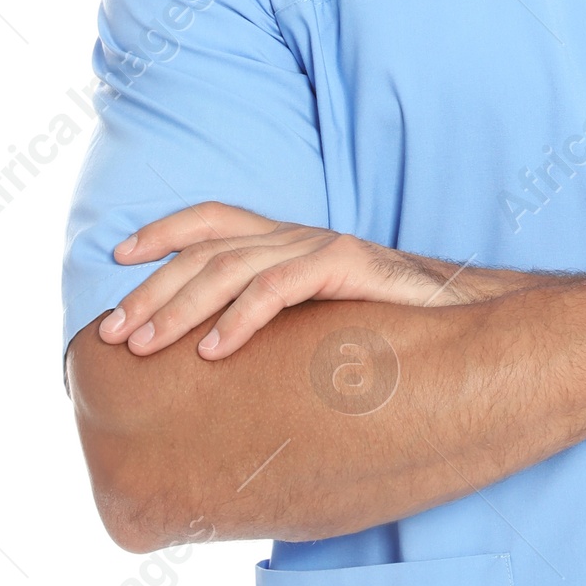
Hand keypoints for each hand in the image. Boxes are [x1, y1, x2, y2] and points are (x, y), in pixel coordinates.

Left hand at [97, 205, 483, 358]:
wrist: (472, 318)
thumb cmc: (393, 329)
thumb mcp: (322, 321)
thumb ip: (279, 326)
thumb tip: (221, 366)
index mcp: (289, 241)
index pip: (213, 219)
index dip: (163, 231)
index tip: (118, 257)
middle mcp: (298, 235)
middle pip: (206, 252)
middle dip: (151, 291)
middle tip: (113, 336)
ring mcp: (321, 247)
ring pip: (230, 268)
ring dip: (179, 308)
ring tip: (145, 346)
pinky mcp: (346, 267)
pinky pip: (278, 287)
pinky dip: (238, 319)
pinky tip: (212, 351)